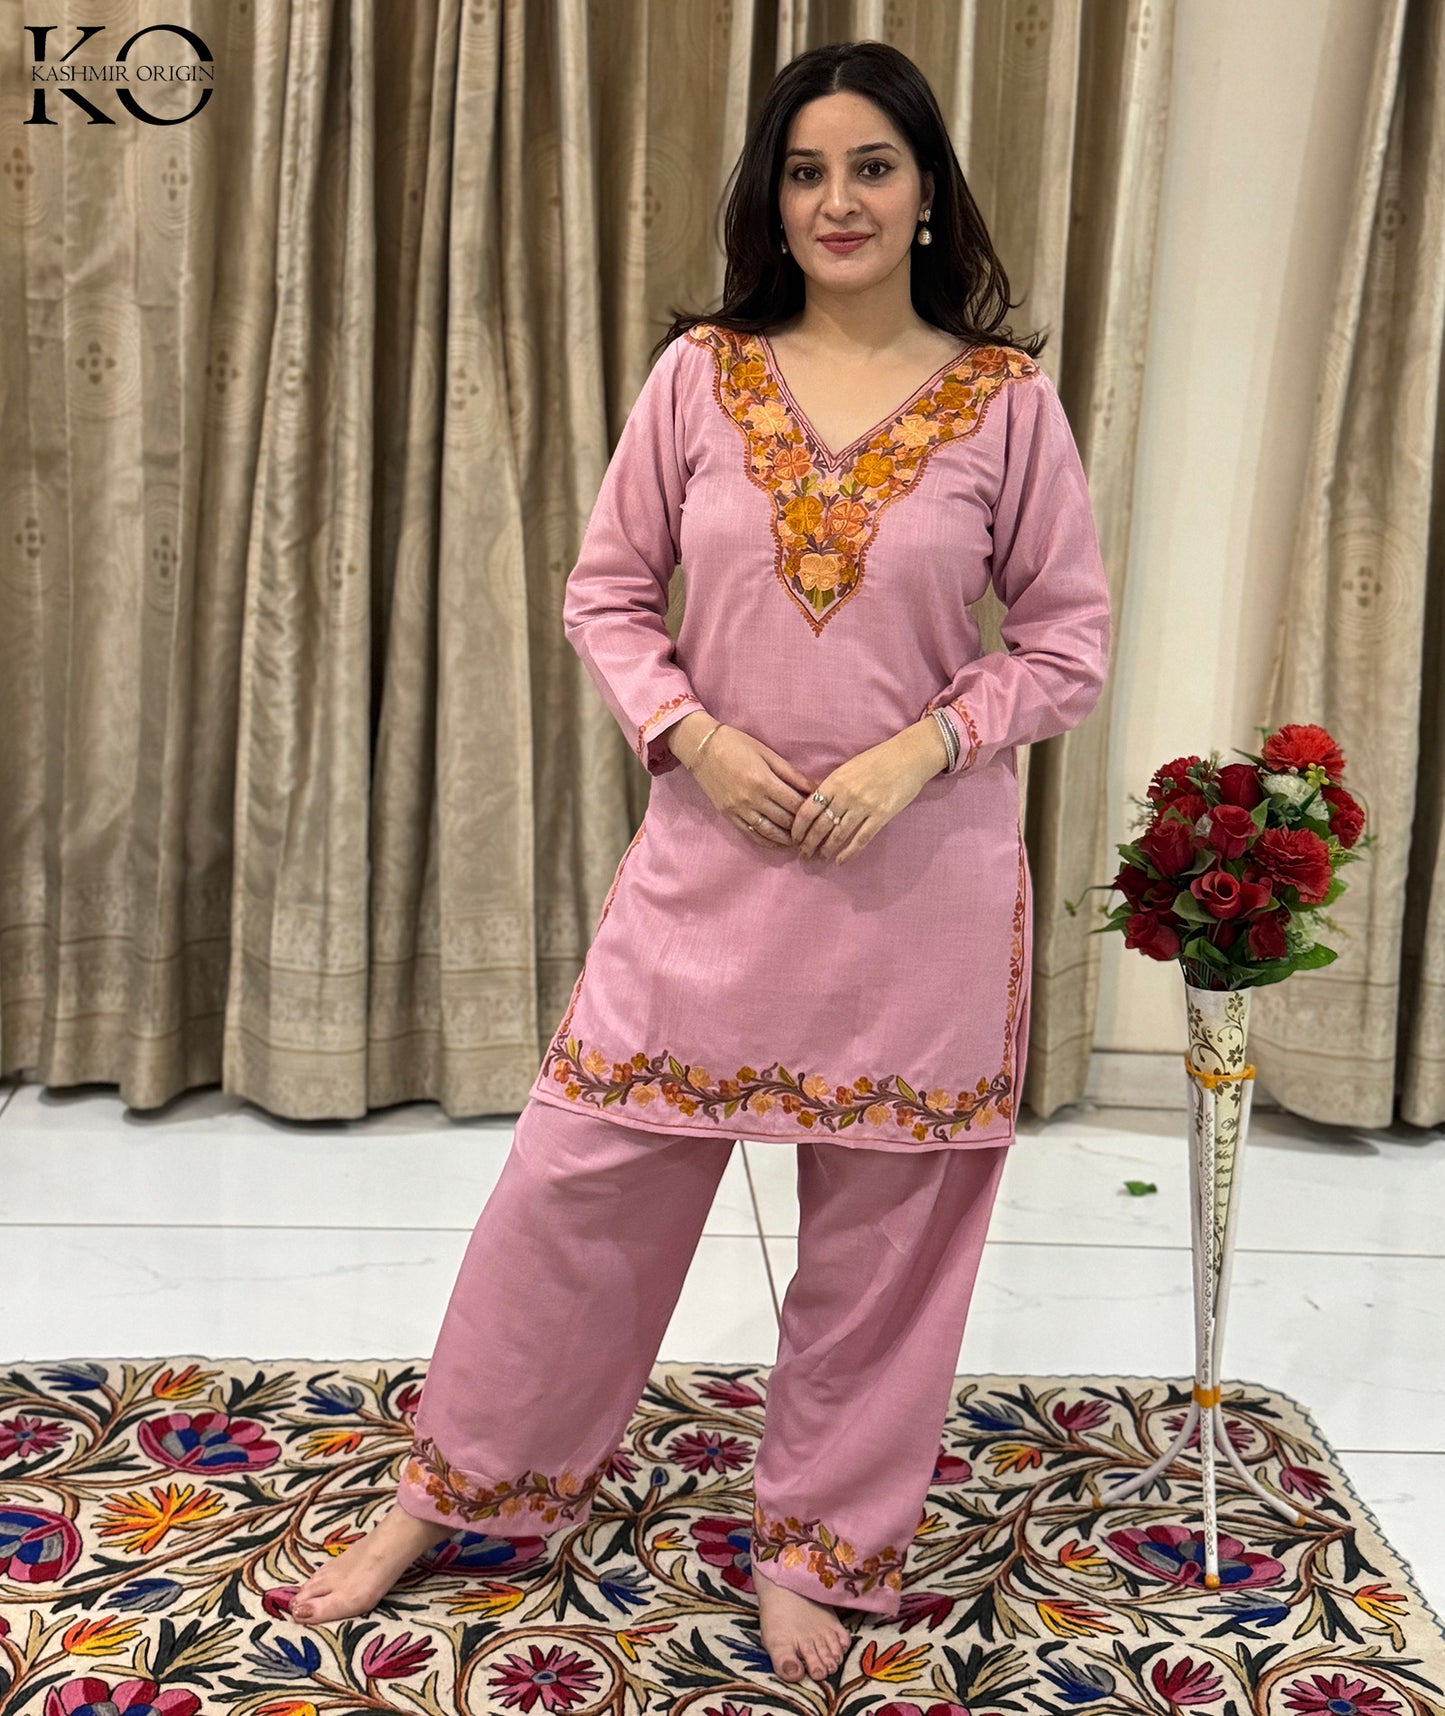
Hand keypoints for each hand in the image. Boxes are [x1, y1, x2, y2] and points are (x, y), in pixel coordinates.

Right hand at [682, 720, 819, 853]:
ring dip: (786, 839)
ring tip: (799, 840)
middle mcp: (752, 799)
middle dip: (801, 827)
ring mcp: (739, 810)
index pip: (794, 804)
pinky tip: (778, 843)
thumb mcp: (768, 754)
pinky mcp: (728, 815)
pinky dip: (767, 841)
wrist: (703, 747)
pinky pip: (751, 834)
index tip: (818, 813)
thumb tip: (815, 788)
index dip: (809, 811)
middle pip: (784, 820)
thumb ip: (792, 774)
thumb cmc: (738, 744)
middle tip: (813, 829)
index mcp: (764, 781)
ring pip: (769, 832)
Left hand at [791, 727, 941, 865]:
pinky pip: (861, 839)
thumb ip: (832, 786)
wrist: (909, 756)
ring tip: (820, 857)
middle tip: (803, 853)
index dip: (798, 827)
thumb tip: (816, 806)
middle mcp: (846, 795)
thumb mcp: (848, 768)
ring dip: (826, 849)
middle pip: (820, 825)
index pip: (807, 810)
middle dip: (808, 843)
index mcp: (834, 781)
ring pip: (838, 835)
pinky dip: (849, 852)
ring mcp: (864, 806)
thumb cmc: (878, 759)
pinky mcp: (881, 815)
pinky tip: (840, 861)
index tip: (794, 837)